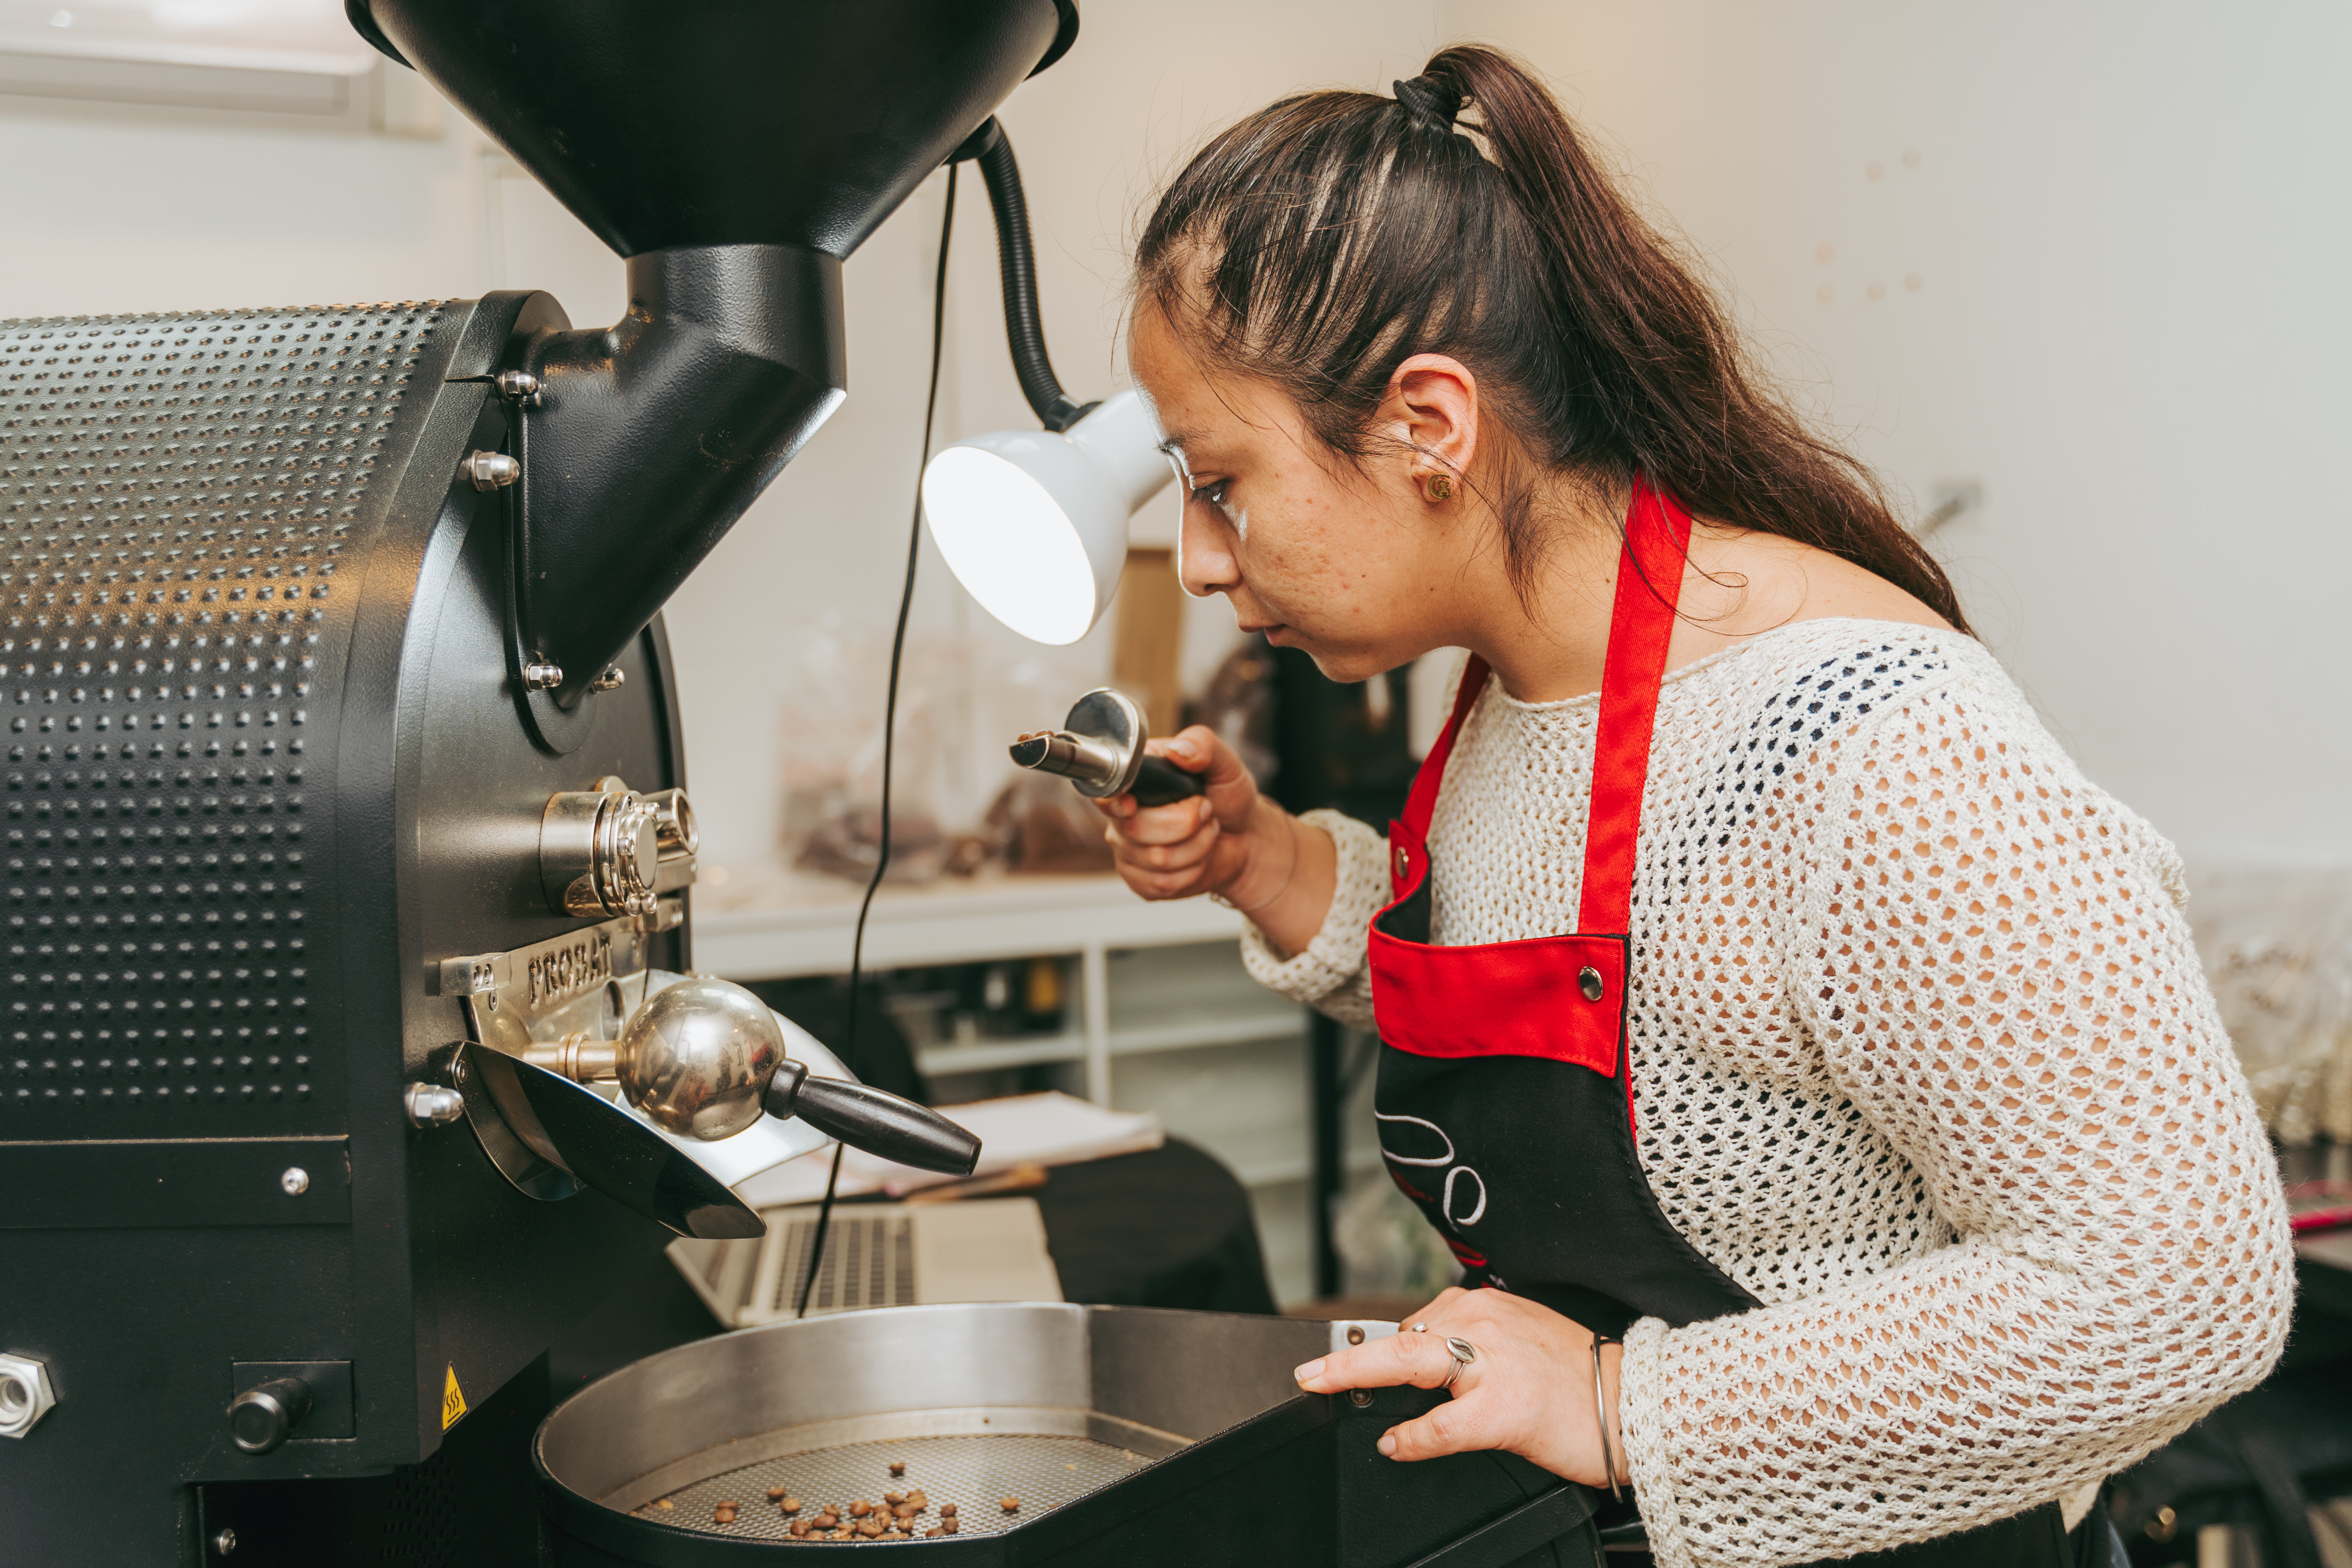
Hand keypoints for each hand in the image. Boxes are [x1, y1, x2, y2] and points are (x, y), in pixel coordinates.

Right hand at [1091, 725, 1279, 903]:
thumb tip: (1178, 750)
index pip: (1105, 793)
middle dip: (1186, 823)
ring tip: (1205, 831)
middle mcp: (1123, 816)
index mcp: (1135, 780)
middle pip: (1136, 830)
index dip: (1117, 803)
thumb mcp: (1224, 763)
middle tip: (1205, 809)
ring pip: (1155, 860)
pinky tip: (1198, 857)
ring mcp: (1128, 851)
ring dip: (1196, 847)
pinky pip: (1160, 884)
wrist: (1244, 837)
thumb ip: (1204, 745)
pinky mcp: (1140, 881)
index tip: (1133, 806)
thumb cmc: (1227, 797)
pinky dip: (1191, 872)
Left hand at [1292, 1287, 1624, 1488]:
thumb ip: (1469, 1346)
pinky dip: (1413, 1434)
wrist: (1638, 1402)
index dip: (1370, 1343)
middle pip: (1400, 1338)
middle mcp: (1486, 1325)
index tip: (1334, 1350)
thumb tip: (1418, 1365)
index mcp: (1486, 1308)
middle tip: (1307, 1371)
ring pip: (1411, 1364)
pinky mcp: (1506, 1408)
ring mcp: (1493, 1364)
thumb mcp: (1517, 1344)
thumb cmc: (1579, 1380)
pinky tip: (1396, 1443)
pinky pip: (1443, 1422)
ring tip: (1325, 1387)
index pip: (1416, 1322)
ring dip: (1362, 1376)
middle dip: (1346, 1354)